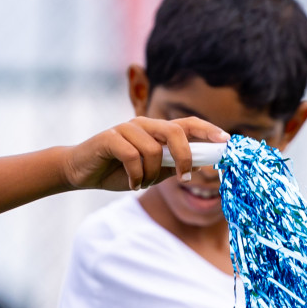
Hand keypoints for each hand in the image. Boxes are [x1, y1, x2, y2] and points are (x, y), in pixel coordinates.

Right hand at [60, 116, 229, 191]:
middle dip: (185, 156)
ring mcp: (126, 128)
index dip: (208, 130)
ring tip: (141, 183)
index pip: (187, 124)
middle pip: (175, 132)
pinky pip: (133, 156)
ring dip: (151, 175)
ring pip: (153, 150)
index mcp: (156, 130)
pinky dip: (136, 175)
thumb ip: (171, 166)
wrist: (80, 172)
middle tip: (184, 178)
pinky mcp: (109, 137)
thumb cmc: (117, 171)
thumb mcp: (150, 172)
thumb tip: (199, 166)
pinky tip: (131, 184)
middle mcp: (144, 124)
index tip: (226, 141)